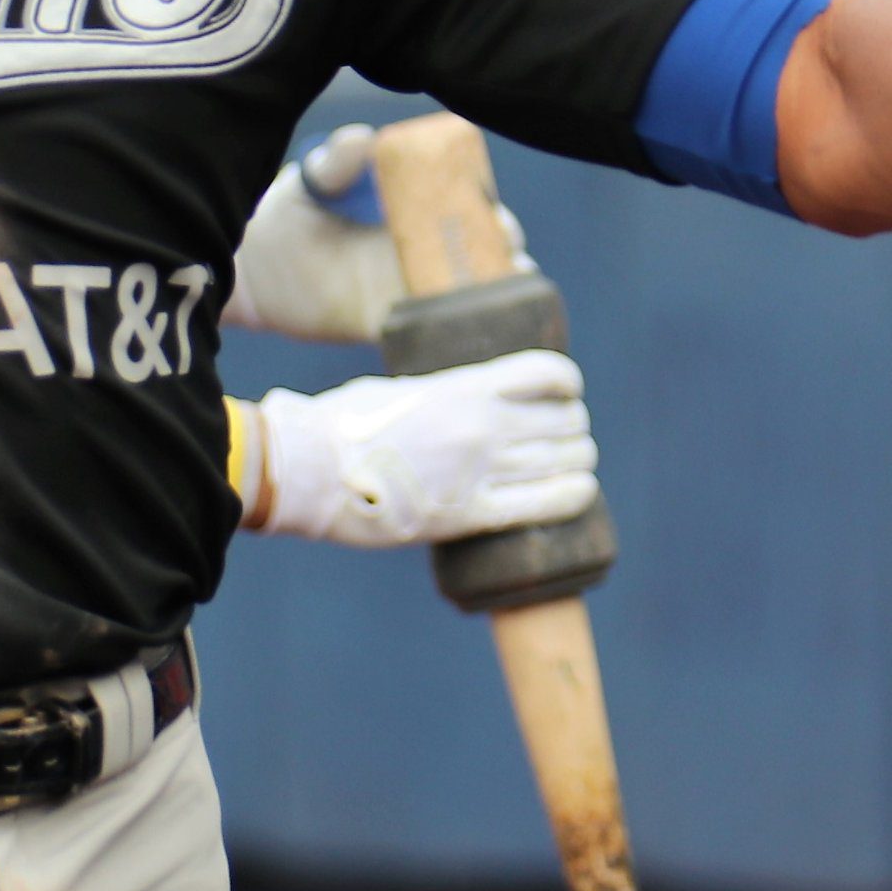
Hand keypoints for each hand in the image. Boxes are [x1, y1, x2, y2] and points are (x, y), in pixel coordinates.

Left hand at [224, 124, 534, 344]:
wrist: (250, 267)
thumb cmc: (288, 213)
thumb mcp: (315, 179)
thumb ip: (338, 160)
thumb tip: (361, 141)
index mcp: (413, 214)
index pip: (470, 213)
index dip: (493, 215)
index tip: (497, 214)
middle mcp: (418, 255)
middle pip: (481, 259)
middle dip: (505, 258)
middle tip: (507, 254)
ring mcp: (404, 292)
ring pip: (464, 300)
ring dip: (489, 301)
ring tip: (498, 297)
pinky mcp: (383, 326)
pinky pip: (427, 335)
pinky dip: (449, 335)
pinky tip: (463, 331)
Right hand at [247, 351, 597, 546]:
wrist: (309, 471)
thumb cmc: (340, 425)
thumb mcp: (396, 388)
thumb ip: (438, 392)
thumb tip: (459, 396)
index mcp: (464, 388)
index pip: (546, 374)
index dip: (567, 382)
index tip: (567, 391)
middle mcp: (482, 427)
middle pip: (562, 420)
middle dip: (571, 426)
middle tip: (566, 433)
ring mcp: (478, 472)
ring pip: (562, 461)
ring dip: (577, 459)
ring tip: (575, 462)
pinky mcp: (469, 515)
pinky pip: (541, 505)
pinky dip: (571, 496)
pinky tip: (583, 492)